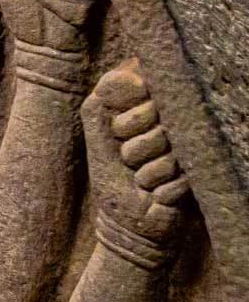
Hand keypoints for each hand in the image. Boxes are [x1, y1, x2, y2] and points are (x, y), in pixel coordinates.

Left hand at [83, 58, 189, 247]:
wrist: (128, 223)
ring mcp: (195, 148)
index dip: (133, 115)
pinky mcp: (204, 176)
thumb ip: (100, 104)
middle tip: (129, 159)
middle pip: (161, 116)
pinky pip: (181, 177)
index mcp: (157, 109)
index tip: (119, 132)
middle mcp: (181, 124)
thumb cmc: (112, 175)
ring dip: (147, 170)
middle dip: (135, 144)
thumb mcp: (97, 136)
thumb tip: (112, 78)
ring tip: (142, 179)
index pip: (150, 89)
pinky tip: (157, 195)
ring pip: (171, 148)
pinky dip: (161, 190)